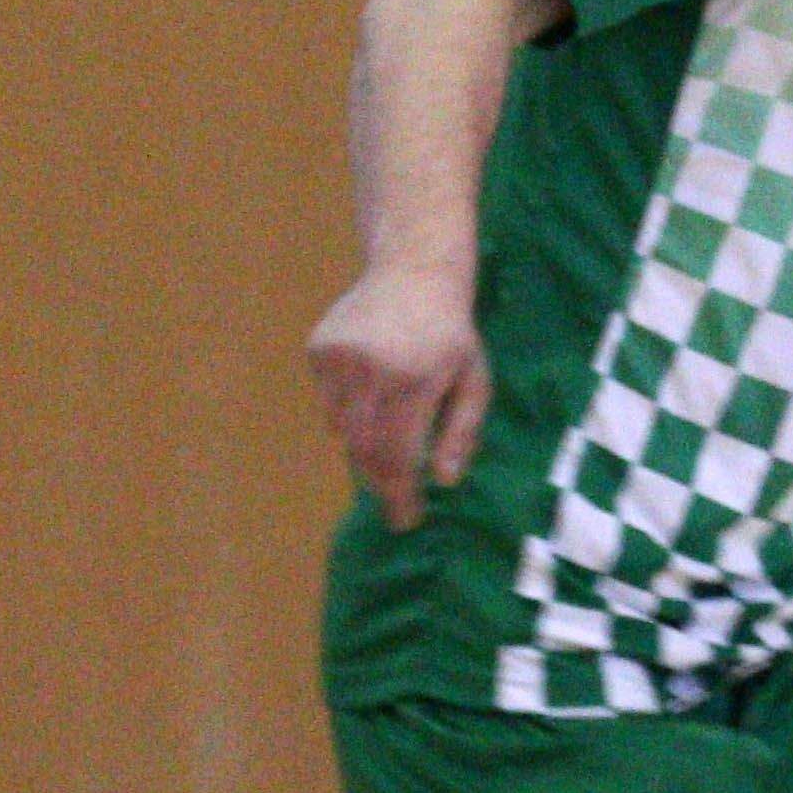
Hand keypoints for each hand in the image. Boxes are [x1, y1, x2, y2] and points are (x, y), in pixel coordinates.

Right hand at [309, 262, 491, 531]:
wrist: (414, 271)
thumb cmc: (452, 334)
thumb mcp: (474, 380)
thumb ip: (461, 432)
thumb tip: (444, 481)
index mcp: (415, 379)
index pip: (398, 455)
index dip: (399, 494)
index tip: (406, 520)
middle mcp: (371, 370)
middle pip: (363, 450)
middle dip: (379, 483)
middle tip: (395, 503)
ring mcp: (339, 358)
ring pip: (342, 430)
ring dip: (364, 449)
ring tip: (391, 440)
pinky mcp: (318, 350)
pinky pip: (328, 402)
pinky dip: (348, 415)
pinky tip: (373, 395)